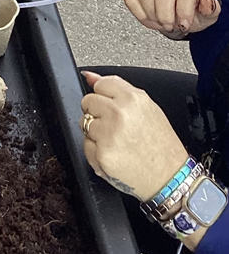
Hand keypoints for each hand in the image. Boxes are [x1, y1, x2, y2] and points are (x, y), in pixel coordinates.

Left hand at [80, 72, 187, 200]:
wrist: (170, 178)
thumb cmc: (160, 144)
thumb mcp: (147, 107)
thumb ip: (116, 87)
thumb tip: (89, 76)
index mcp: (132, 98)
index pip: (99, 85)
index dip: (104, 97)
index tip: (113, 107)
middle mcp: (119, 114)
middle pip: (88, 102)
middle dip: (97, 113)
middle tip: (115, 127)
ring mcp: (109, 134)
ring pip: (84, 123)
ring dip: (95, 133)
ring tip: (117, 142)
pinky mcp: (102, 155)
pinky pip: (86, 146)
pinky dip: (96, 151)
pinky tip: (114, 154)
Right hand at [123, 0, 219, 35]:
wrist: (176, 1)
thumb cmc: (190, 4)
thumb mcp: (205, 11)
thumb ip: (210, 9)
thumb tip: (206, 3)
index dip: (184, 9)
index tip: (184, 23)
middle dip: (165, 13)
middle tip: (170, 25)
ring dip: (152, 13)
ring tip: (160, 22)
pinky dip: (138, 12)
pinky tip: (148, 18)